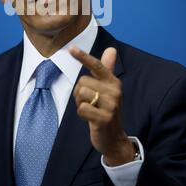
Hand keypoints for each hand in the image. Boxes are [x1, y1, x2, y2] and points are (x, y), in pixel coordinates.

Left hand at [68, 45, 134, 165]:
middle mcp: (114, 91)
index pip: (97, 66)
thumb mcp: (107, 89)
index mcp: (113, 82)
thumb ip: (107, 69)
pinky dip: (82, 114)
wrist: (114, 138)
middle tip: (90, 103)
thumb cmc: (106, 110)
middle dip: (80, 93)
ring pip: (81, 93)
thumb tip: (111, 49)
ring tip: (91, 110)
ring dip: (80, 103)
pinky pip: (82, 108)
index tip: (71, 48)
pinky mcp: (104, 118)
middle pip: (82, 82)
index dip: (83, 57)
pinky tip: (91, 119)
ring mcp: (111, 105)